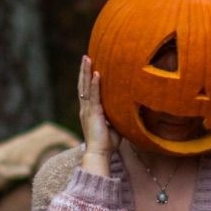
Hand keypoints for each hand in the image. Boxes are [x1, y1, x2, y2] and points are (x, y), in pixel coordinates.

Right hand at [78, 56, 117, 171]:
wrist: (99, 153)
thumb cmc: (107, 143)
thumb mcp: (114, 126)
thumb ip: (117, 117)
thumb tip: (128, 111)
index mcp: (89, 111)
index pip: (87, 91)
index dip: (87, 79)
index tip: (89, 66)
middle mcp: (86, 108)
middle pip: (82, 85)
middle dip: (84, 70)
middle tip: (85, 56)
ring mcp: (88, 110)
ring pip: (85, 87)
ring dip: (86, 71)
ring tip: (87, 58)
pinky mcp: (93, 113)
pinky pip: (93, 96)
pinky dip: (94, 84)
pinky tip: (96, 74)